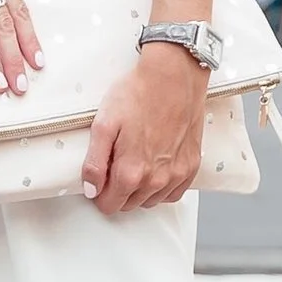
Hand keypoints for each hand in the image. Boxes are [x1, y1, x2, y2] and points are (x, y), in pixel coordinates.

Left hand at [82, 44, 207, 214]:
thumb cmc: (138, 94)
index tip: (100, 175)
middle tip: (116, 161)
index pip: (109, 205)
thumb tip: (90, 190)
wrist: (174, 76)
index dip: (99, 192)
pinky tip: (155, 166)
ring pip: (150, 200)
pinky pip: (172, 193)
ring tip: (136, 159)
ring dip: (139, 189)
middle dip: (118, 190)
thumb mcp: (103, 124)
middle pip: (128, 204)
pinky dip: (162, 186)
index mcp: (130, 172)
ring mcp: (176, 175)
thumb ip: (93, 163)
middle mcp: (156, 180)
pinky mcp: (191, 167)